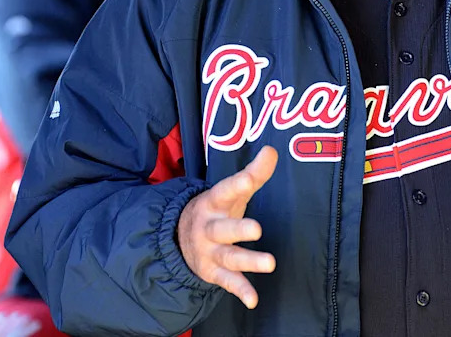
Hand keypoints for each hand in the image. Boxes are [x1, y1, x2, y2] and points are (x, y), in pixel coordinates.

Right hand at [178, 146, 278, 307]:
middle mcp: (210, 227)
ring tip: (270, 263)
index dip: (238, 184)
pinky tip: (253, 300)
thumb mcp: (231, 190)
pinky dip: (241, 290)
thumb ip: (254, 173)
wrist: (179, 237)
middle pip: (224, 229)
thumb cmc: (216, 209)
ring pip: (229, 257)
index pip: (226, 191)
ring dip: (249, 261)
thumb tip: (272, 150)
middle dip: (239, 229)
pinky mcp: (213, 272)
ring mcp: (210, 252)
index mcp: (214, 202)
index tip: (249, 179)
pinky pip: (228, 282)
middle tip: (258, 229)